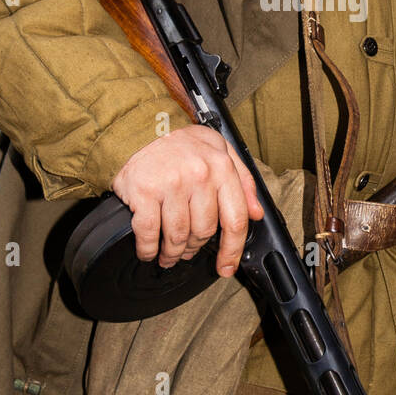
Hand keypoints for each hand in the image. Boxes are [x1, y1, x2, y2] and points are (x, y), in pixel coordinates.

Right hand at [111, 126, 263, 276]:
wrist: (139, 128)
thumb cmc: (179, 143)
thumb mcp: (219, 151)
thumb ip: (242, 180)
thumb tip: (256, 212)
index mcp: (221, 167)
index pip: (235, 219)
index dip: (232, 249)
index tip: (226, 266)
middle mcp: (199, 175)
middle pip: (204, 231)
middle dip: (195, 248)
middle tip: (187, 250)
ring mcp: (171, 184)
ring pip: (178, 236)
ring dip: (173, 253)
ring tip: (169, 255)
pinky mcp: (144, 192)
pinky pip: (149, 233)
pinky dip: (149, 249)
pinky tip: (149, 250)